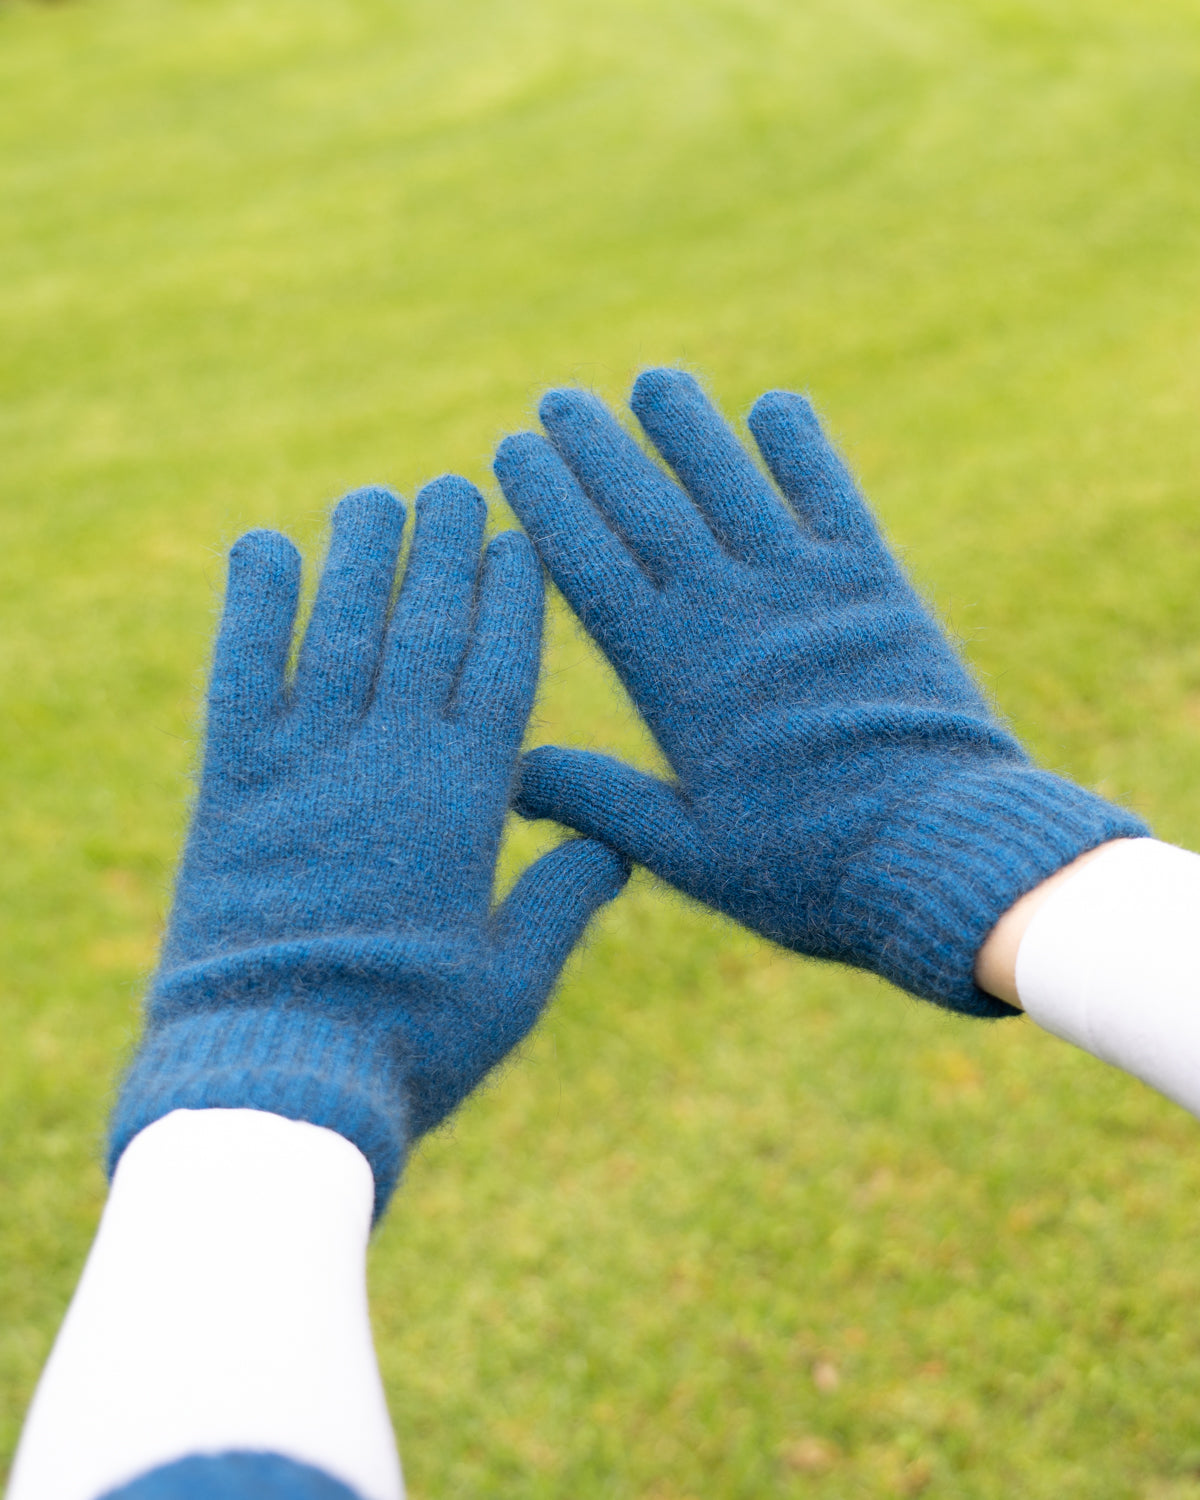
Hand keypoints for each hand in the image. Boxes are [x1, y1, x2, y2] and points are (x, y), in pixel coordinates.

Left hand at [110, 481, 628, 1214]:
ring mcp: (307, 763)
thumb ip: (563, 903)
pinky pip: (242, 673)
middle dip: (447, 553)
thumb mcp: (512, 983)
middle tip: (457, 487)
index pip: (503, 667)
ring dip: (362, 557)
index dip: (515, 596)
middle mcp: (391, 758)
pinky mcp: (231, 785)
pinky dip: (252, 607)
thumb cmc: (410, 1041)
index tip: (522, 537)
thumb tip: (610, 850)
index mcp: (467, 800)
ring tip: (376, 498)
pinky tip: (262, 546)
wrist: (277, 1075)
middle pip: (428, 629)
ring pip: (344, 630)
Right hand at [494, 370, 1144, 1014]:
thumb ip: (600, 802)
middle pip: (648, 506)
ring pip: (731, 483)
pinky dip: (802, 448)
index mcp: (673, 673)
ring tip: (652, 380)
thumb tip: (515, 773)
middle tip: (557, 398)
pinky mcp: (875, 587)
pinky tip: (775, 404)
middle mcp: (730, 612)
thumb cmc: (806, 868)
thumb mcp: (687, 852)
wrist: (939, 853)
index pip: (589, 563)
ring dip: (688, 426)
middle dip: (596, 446)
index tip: (511, 449)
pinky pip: (830, 497)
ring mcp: (805, 590)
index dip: (547, 500)